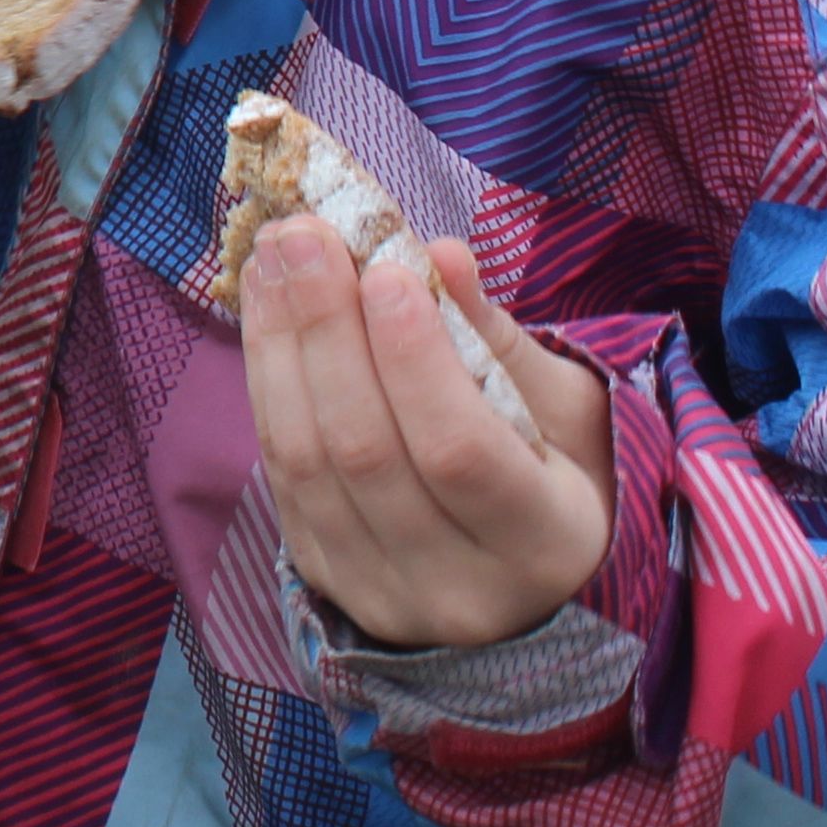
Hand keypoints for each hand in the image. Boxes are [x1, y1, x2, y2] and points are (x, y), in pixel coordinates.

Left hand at [243, 223, 613, 649]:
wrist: (519, 577)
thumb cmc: (558, 471)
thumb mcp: (562, 407)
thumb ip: (497, 337)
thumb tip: (441, 253)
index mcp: (546, 544)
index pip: (460, 452)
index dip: (413, 357)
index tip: (385, 268)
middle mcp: (460, 589)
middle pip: (367, 451)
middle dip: (326, 329)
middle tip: (303, 234)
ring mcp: (381, 592)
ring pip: (306, 461)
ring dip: (280, 343)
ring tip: (273, 253)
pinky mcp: (323, 576)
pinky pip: (279, 471)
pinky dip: (266, 379)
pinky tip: (264, 307)